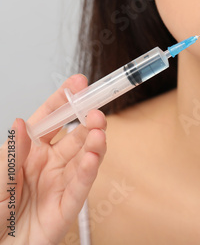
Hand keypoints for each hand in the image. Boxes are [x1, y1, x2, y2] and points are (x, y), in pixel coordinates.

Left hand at [0, 74, 106, 244]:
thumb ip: (11, 152)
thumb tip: (23, 123)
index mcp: (29, 153)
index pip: (52, 120)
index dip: (64, 101)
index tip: (78, 83)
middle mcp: (48, 164)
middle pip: (75, 136)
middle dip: (88, 120)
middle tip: (96, 109)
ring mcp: (60, 183)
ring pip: (84, 157)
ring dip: (94, 142)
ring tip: (99, 128)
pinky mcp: (67, 206)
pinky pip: (81, 185)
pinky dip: (88, 169)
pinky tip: (93, 155)